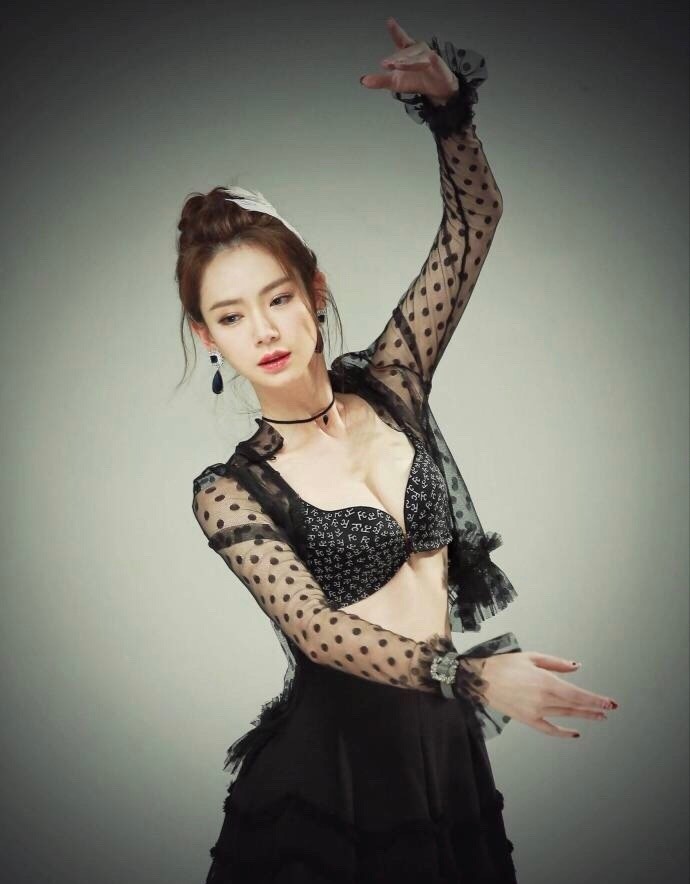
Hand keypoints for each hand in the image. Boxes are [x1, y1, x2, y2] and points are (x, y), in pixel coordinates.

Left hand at [360, 17, 458, 104]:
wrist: (436, 90)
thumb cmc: (417, 81)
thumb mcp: (395, 82)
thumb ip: (380, 80)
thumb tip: (363, 80)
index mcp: (407, 52)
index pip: (400, 39)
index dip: (395, 30)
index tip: (390, 22)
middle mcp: (417, 50)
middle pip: (405, 51)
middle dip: (396, 57)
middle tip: (386, 64)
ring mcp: (428, 55)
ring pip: (416, 56)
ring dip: (406, 61)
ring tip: (397, 66)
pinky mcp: (437, 63)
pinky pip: (429, 61)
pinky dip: (425, 62)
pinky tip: (421, 62)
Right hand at [472, 652, 619, 737]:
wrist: (479, 679)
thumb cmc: (504, 665)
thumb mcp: (532, 657)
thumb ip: (556, 663)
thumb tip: (576, 667)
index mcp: (545, 682)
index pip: (578, 694)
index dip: (596, 700)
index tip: (610, 703)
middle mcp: (543, 699)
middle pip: (575, 706)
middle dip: (594, 708)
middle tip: (609, 709)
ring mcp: (535, 712)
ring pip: (565, 716)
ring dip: (583, 716)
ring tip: (598, 716)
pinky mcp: (527, 719)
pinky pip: (549, 729)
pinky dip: (563, 732)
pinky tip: (574, 733)